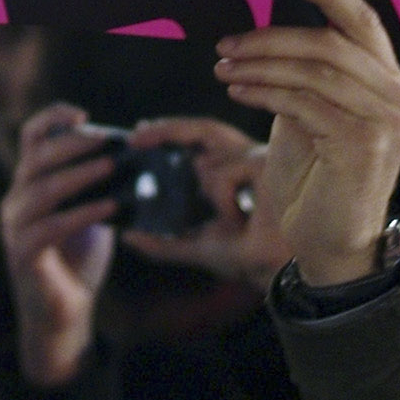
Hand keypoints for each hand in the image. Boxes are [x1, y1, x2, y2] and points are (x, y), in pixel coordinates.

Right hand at [0, 107, 121, 388]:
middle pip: (38, 158)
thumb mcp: (90, 211)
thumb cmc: (78, 259)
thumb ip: (98, 185)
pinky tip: (110, 207)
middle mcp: (16, 200)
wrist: (65, 312)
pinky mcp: (24, 254)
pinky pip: (51, 226)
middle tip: (108, 139)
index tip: (83, 114)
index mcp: (29, 184)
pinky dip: (82, 213)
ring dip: (80, 174)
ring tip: (113, 166)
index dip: (53, 119)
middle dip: (74, 144)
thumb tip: (129, 154)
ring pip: (43, 189)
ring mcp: (16, 227)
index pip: (31, 138)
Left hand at [106, 116, 275, 289]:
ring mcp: (258, 158)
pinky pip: (221, 176)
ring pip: (209, 161)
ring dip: (210, 196)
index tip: (138, 136)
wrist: (271, 270)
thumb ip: (163, 242)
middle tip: (136, 139)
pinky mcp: (265, 164)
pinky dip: (223, 201)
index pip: (199, 138)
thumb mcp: (195, 245)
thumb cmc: (245, 256)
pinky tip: (241, 219)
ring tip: (233, 221)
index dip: (170, 131)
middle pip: (202, 128)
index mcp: (231, 171)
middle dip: (167, 129)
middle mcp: (245, 158)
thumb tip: (127, 236)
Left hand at [216, 0, 399, 288]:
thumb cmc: (318, 176)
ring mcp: (385, 123)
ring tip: (223, 66)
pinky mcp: (362, 146)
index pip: (363, 20)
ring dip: (260, 64)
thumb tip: (265, 34)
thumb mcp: (312, 114)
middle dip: (271, 37)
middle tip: (227, 42)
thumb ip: (306, 75)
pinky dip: (264, 91)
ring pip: (314, 71)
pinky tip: (238, 90)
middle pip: (330, 43)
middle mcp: (397, 97)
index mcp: (388, 82)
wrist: (333, 241)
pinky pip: (304, 104)